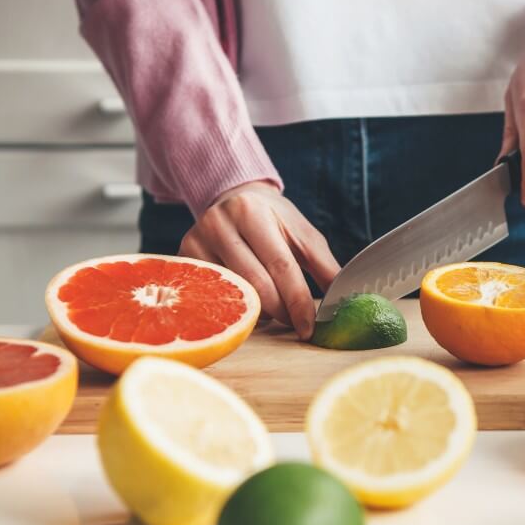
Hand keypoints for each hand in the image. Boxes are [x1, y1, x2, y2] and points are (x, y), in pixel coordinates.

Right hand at [179, 182, 339, 339]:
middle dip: (282, 311)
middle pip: (255, 284)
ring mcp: (195, 241)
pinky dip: (237, 307)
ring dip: (261, 311)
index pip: (280, 266)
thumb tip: (342, 300)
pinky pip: (213, 296)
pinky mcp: (183, 258)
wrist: (233, 198)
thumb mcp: (302, 233)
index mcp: (251, 211)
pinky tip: (250, 307)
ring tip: (276, 311)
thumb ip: (323, 265)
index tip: (309, 326)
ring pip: (233, 294)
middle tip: (296, 324)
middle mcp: (218, 223)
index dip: (298, 301)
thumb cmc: (273, 219)